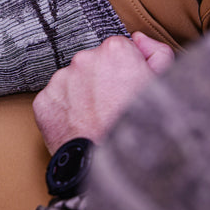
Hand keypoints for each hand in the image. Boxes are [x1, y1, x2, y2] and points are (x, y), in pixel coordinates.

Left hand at [32, 32, 173, 152]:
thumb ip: (157, 53)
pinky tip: (80, 128)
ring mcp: (60, 80)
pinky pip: (56, 102)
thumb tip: (139, 39)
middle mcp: (83, 59)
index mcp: (115, 51)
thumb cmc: (146, 132)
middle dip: (101, 82)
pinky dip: (65, 113)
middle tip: (114, 109)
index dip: (125, 71)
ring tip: (98, 122)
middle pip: (93, 64)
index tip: (128, 90)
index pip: (118, 51)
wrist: (116, 169)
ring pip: (72, 82)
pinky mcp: (44, 102)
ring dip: (82, 96)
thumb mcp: (166, 87)